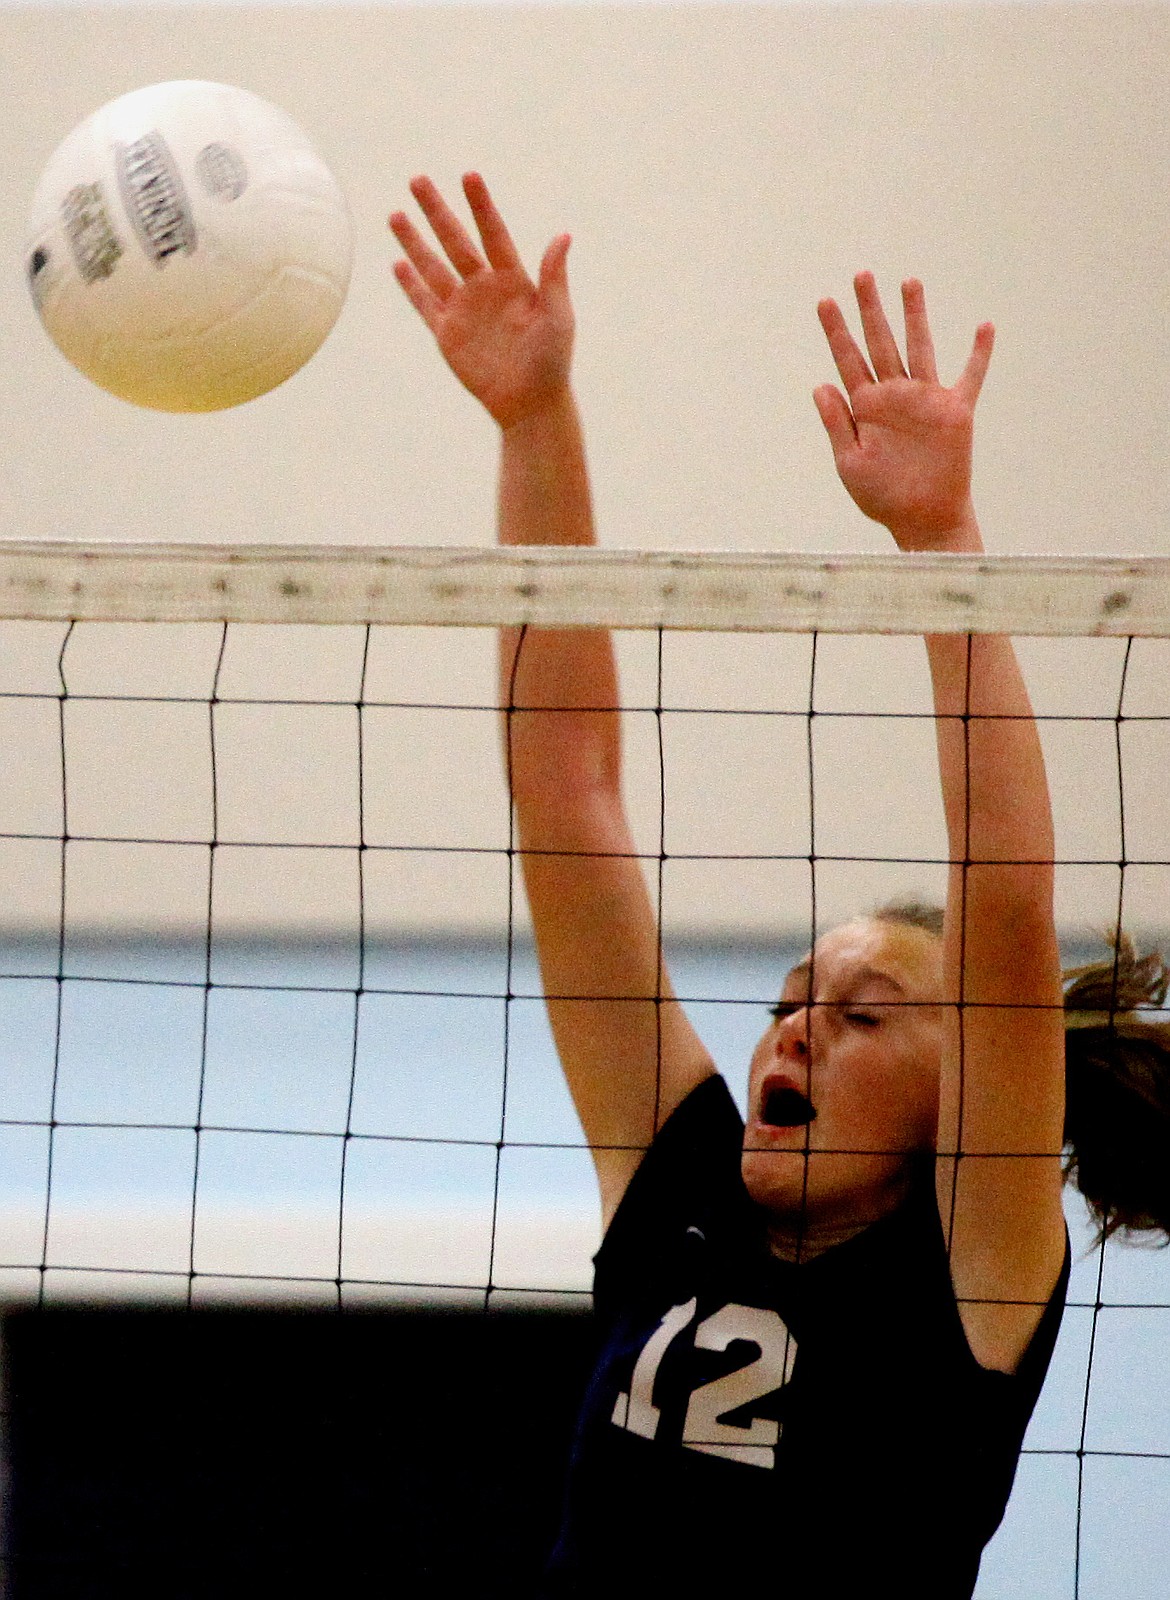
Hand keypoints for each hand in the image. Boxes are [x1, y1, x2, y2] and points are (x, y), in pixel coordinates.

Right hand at [389, 173, 573, 430]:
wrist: (530, 403)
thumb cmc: (551, 361)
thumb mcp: (557, 317)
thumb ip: (554, 277)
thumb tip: (563, 236)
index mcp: (513, 280)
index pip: (493, 233)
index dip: (480, 206)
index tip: (468, 176)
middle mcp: (485, 289)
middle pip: (455, 241)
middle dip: (436, 211)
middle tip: (417, 180)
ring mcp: (464, 309)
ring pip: (433, 267)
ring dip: (414, 243)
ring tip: (396, 215)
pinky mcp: (448, 334)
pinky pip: (425, 305)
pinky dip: (411, 286)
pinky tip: (397, 264)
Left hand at [814, 273, 993, 549]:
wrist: (923, 519)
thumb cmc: (883, 498)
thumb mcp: (850, 463)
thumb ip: (835, 424)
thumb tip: (820, 384)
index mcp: (865, 407)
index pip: (848, 360)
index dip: (836, 331)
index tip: (825, 301)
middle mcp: (894, 396)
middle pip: (880, 342)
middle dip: (870, 310)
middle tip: (861, 275)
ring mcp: (925, 400)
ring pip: (919, 347)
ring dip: (915, 315)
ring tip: (909, 282)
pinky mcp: (955, 411)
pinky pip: (970, 376)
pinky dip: (978, 354)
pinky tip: (984, 327)